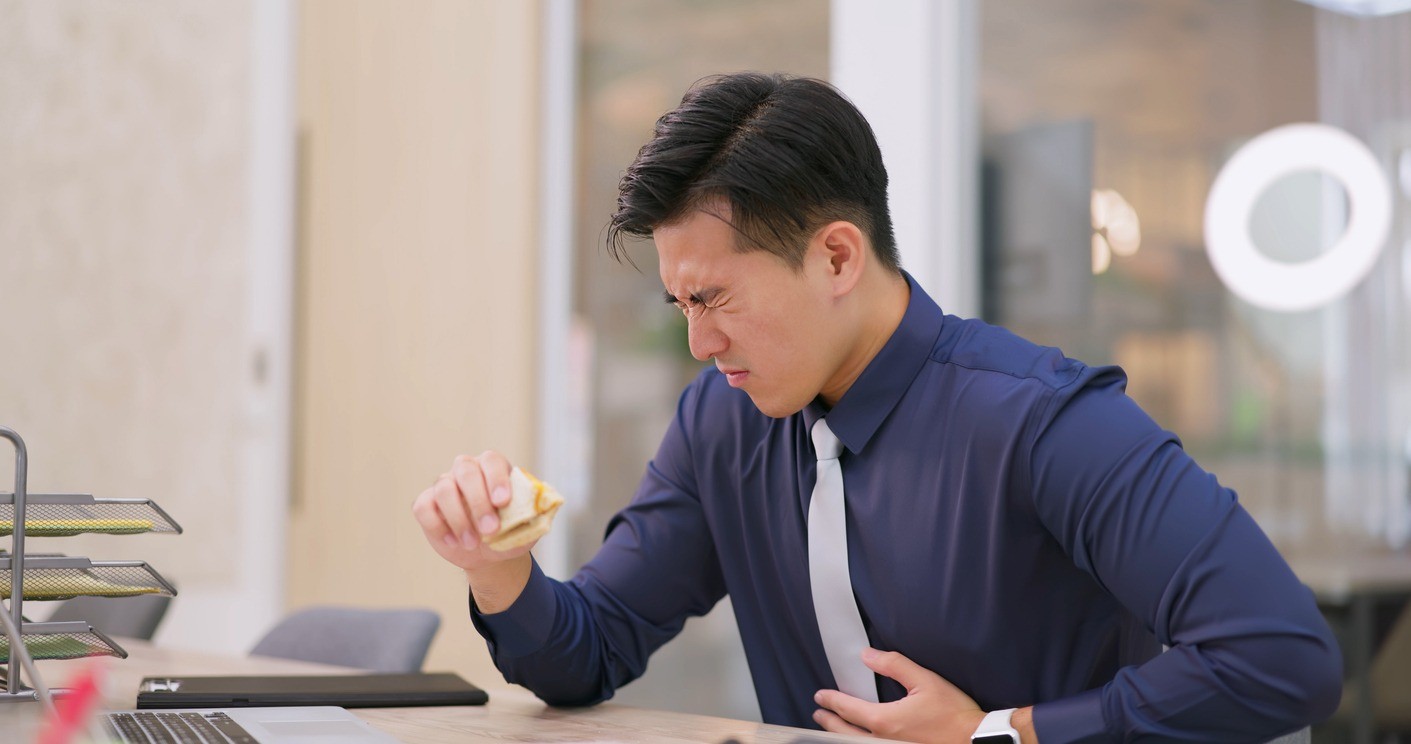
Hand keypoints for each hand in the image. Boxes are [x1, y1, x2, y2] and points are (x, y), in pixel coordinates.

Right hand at [411, 450, 534, 571]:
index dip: (497, 479)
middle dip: (478, 502)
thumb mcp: (529, 526)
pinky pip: (424, 507)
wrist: (490, 554)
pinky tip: (453, 542)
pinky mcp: (427, 504)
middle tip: (490, 530)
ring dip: (459, 519)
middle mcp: (467, 471)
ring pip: (444, 489)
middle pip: (466, 471)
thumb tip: (549, 503)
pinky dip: (437, 525)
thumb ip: (538, 513)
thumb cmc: (511, 533)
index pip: (492, 461)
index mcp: (494, 469)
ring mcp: (445, 485)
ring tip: (472, 544)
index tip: (503, 502)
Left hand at [813, 647, 984, 742]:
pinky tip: (860, 737)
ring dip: (841, 735)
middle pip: (846, 732)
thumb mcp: (924, 681)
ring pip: (856, 743)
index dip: (832, 701)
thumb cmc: (953, 713)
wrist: (974, 740)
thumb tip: (867, 655)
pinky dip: (859, 741)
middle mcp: (883, 740)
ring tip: (834, 727)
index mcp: (885, 720)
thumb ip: (894, 665)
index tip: (820, 697)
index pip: (849, 709)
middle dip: (830, 722)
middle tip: (819, 714)